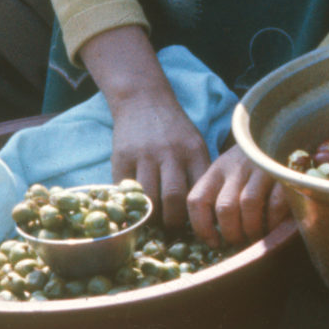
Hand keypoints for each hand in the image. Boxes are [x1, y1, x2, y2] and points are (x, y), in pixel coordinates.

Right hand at [108, 80, 212, 221]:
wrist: (143, 99)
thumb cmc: (174, 129)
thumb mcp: (195, 144)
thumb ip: (199, 173)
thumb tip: (206, 212)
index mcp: (194, 151)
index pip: (199, 191)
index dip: (197, 214)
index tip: (195, 226)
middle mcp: (171, 152)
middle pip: (174, 198)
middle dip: (173, 222)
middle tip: (172, 230)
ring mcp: (144, 155)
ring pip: (149, 198)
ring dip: (151, 216)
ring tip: (154, 221)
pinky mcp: (122, 156)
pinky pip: (126, 190)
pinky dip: (131, 203)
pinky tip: (137, 207)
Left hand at [186, 146, 287, 247]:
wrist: (283, 133)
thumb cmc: (252, 163)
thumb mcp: (229, 172)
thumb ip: (219, 195)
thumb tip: (213, 236)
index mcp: (217, 170)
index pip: (197, 200)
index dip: (202, 227)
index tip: (214, 242)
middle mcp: (235, 168)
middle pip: (225, 208)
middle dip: (232, 233)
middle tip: (240, 241)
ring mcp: (260, 169)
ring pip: (248, 205)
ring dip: (252, 229)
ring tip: (256, 236)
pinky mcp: (282, 173)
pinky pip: (275, 204)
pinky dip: (273, 221)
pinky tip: (274, 226)